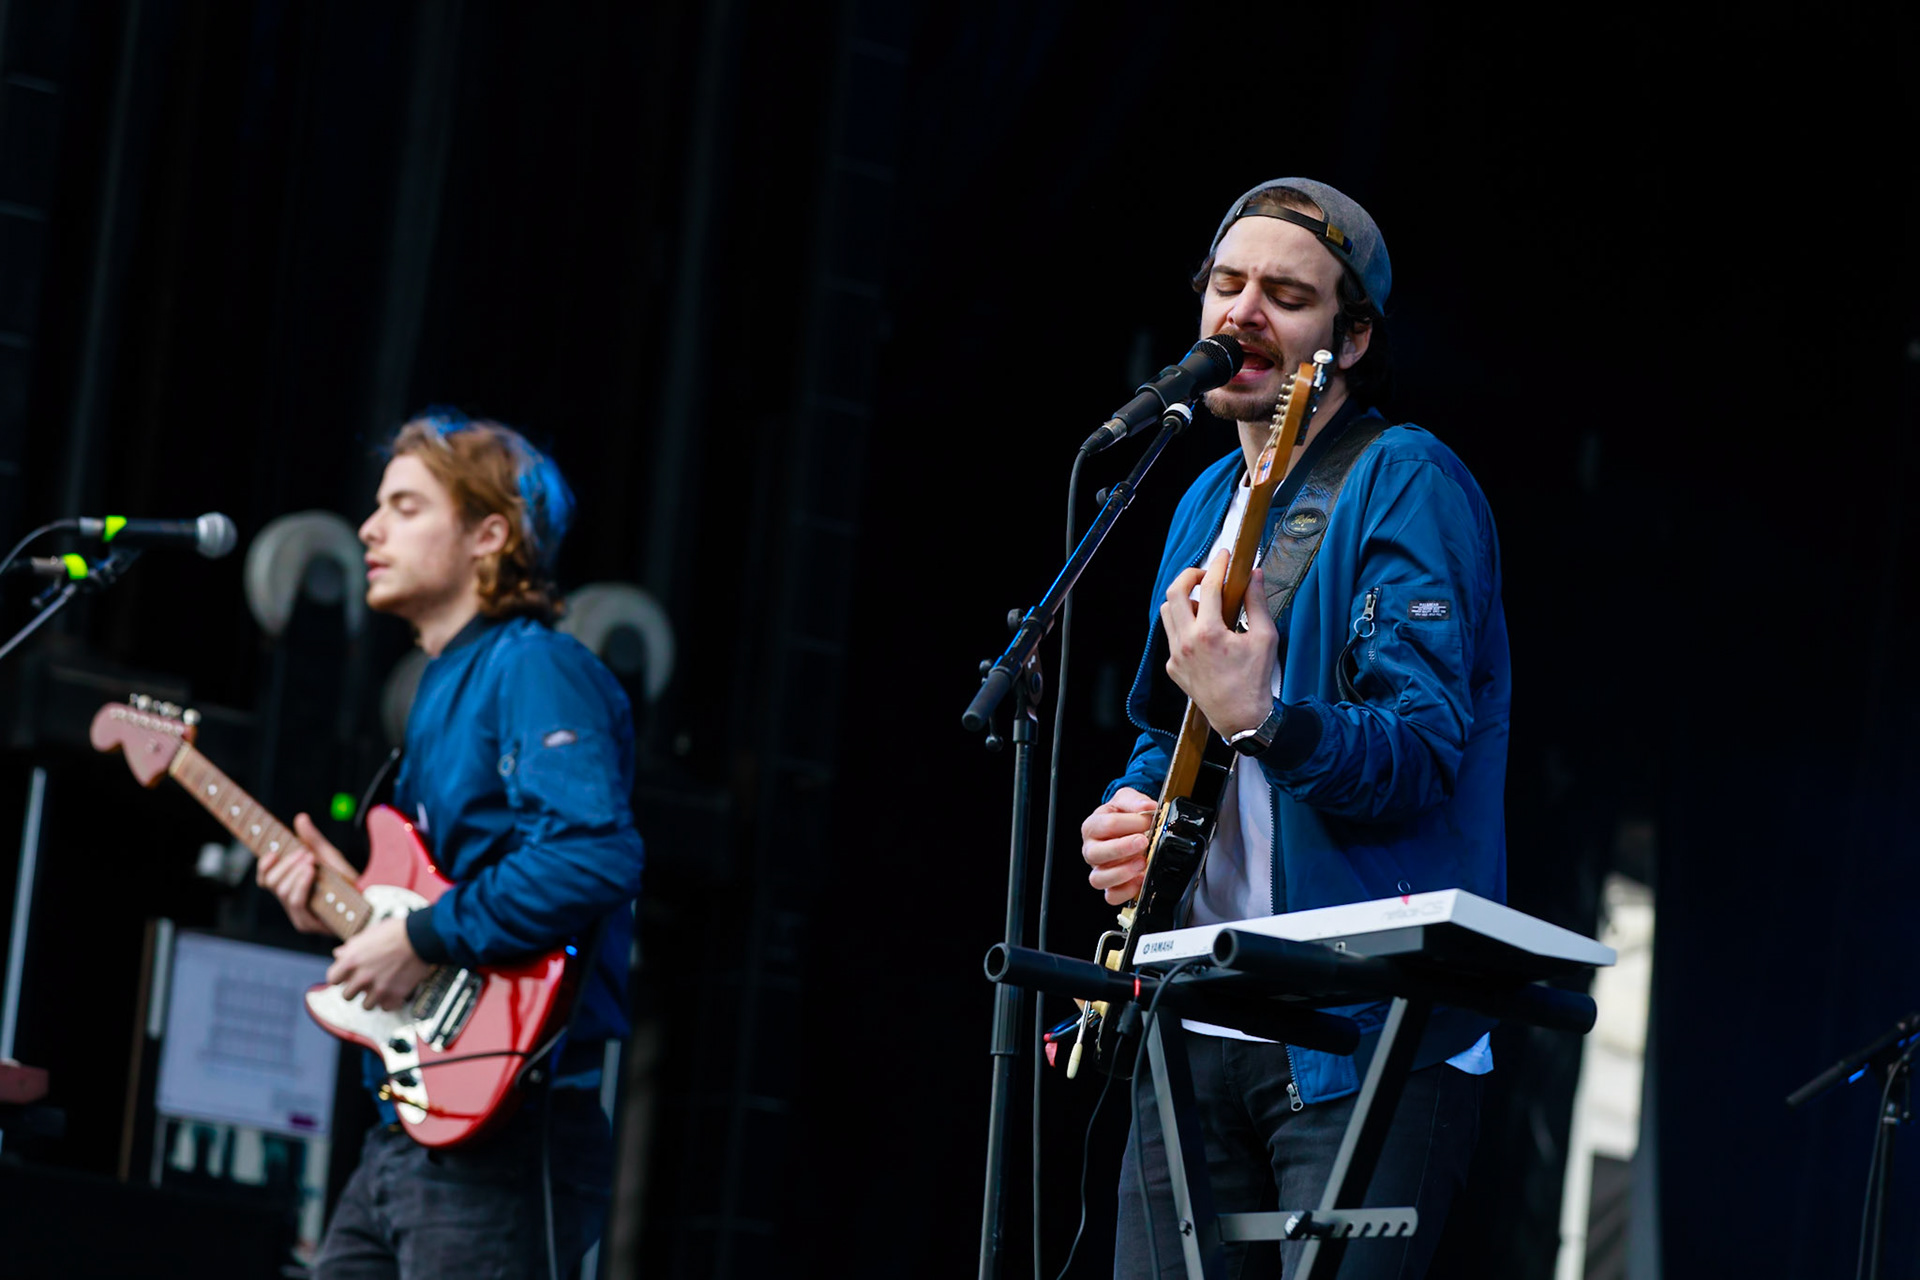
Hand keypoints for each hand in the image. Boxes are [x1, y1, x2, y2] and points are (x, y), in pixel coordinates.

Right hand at [256, 813, 361, 935]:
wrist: (368, 901)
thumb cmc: (346, 881)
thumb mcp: (329, 856)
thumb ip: (313, 840)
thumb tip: (301, 817)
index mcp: (290, 886)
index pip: (265, 878)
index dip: (264, 865)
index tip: (273, 851)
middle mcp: (290, 901)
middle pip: (271, 882)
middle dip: (286, 864)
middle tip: (304, 852)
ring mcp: (297, 915)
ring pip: (282, 891)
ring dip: (294, 872)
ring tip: (311, 860)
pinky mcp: (307, 924)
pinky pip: (297, 903)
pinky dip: (301, 885)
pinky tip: (310, 872)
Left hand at [326, 916, 432, 1010]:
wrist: (422, 937)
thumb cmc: (396, 931)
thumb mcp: (369, 933)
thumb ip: (352, 946)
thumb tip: (338, 954)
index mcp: (351, 960)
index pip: (332, 979)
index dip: (340, 978)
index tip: (346, 977)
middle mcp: (362, 977)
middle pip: (347, 996)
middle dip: (355, 990)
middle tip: (365, 983)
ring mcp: (379, 988)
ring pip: (366, 1006)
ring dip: (372, 999)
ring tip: (381, 989)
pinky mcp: (395, 995)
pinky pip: (386, 1008)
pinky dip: (389, 1002)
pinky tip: (393, 992)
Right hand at [1082, 786, 1158, 906]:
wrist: (1126, 826)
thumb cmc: (1122, 814)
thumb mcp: (1126, 799)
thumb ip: (1135, 801)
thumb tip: (1148, 807)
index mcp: (1092, 827)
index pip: (1105, 825)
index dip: (1129, 823)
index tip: (1148, 820)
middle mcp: (1091, 850)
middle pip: (1096, 854)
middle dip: (1122, 848)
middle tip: (1143, 841)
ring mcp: (1099, 869)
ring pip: (1099, 879)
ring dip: (1122, 872)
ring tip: (1142, 862)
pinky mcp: (1110, 886)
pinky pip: (1111, 896)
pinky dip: (1126, 890)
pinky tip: (1140, 879)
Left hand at [1161, 551, 1276, 737]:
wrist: (1241, 718)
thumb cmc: (1255, 679)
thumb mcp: (1265, 638)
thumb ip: (1257, 603)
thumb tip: (1255, 576)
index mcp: (1209, 633)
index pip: (1208, 586)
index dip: (1218, 565)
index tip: (1225, 555)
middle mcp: (1186, 642)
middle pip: (1174, 592)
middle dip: (1189, 575)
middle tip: (1207, 574)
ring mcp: (1176, 656)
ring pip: (1167, 612)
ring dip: (1183, 600)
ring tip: (1205, 602)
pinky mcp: (1173, 667)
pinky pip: (1172, 635)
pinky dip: (1184, 624)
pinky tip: (1204, 630)